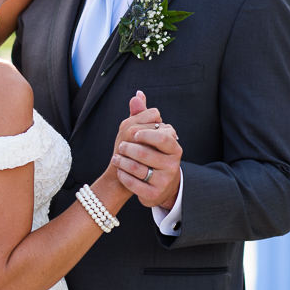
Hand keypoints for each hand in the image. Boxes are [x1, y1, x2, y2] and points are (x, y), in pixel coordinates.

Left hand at [111, 91, 182, 209]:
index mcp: (174, 148)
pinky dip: (122, 176)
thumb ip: (143, 115)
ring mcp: (164, 181)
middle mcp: (172, 165)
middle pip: (144, 153)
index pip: (161, 137)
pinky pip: (133, 184)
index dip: (145, 134)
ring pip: (136, 169)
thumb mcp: (150, 135)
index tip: (133, 133)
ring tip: (116, 158)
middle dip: (127, 148)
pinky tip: (119, 171)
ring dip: (121, 161)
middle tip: (120, 147)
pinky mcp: (154, 195)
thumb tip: (137, 94)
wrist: (159, 185)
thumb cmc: (152, 153)